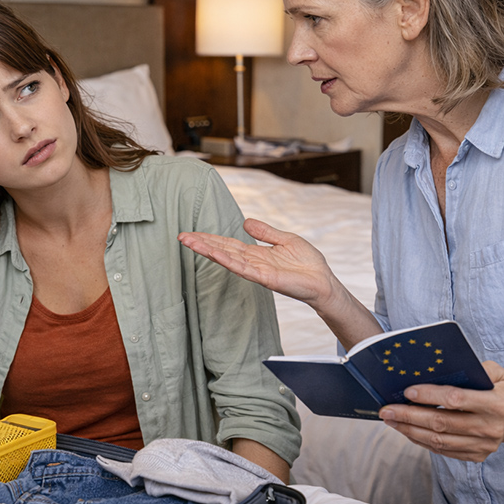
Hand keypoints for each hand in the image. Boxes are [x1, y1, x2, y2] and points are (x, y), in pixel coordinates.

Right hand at [178, 218, 343, 307]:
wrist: (323, 281)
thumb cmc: (308, 263)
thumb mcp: (285, 240)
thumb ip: (265, 232)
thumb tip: (245, 222)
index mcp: (256, 253)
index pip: (228, 243)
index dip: (210, 238)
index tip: (192, 233)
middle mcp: (252, 262)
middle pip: (222, 250)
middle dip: (201, 243)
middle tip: (181, 236)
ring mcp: (256, 271)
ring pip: (226, 258)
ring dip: (207, 250)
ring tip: (189, 242)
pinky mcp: (263, 278)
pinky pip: (241, 267)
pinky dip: (226, 260)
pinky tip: (212, 253)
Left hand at [378, 361, 503, 461]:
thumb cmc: (501, 387)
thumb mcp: (496, 371)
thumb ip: (472, 368)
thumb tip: (436, 369)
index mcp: (497, 403)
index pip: (456, 400)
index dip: (430, 395)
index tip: (407, 391)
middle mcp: (491, 427)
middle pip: (442, 423)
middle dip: (409, 416)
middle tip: (386, 410)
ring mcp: (484, 445)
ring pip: (439, 440)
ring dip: (410, 430)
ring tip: (391, 420)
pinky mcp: (477, 456)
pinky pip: (443, 450)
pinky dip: (421, 440)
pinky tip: (407, 430)